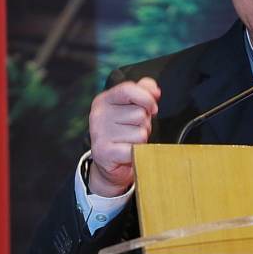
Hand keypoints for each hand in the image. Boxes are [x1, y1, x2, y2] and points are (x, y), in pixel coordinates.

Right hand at [87, 77, 160, 196]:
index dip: (146, 98)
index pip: (128, 89)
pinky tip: (128, 153)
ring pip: (141, 133)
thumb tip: (154, 89)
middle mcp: (98, 115)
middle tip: (133, 131)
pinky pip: (136, 149)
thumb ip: (143, 91)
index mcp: (103, 100)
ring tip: (130, 142)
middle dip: (144, 124)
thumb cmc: (124, 132)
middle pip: (139, 113)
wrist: (110, 164)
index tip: (153, 108)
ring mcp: (100, 134)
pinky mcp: (105, 152)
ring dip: (142, 140)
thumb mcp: (132, 107)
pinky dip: (138, 153)